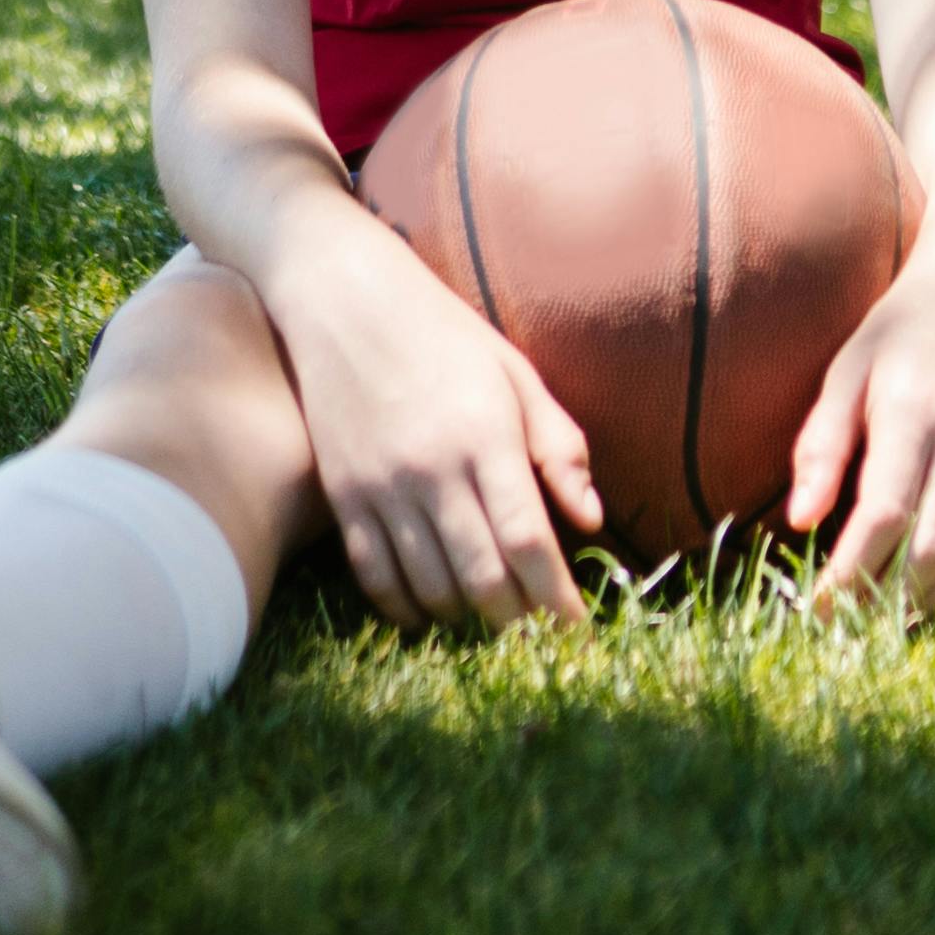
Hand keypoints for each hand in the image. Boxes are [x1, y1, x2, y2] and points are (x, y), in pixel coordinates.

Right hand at [260, 209, 599, 630]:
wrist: (343, 299)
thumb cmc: (443, 332)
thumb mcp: (516, 373)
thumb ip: (558, 445)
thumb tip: (591, 519)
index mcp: (486, 434)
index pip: (527, 540)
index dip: (556, 598)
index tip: (578, 628)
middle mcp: (432, 468)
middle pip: (482, 578)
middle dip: (519, 621)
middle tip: (540, 635)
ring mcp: (382, 486)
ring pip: (431, 587)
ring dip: (468, 618)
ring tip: (492, 620)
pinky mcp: (344, 496)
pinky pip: (376, 576)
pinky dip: (407, 609)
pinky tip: (432, 612)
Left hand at [787, 203, 934, 610]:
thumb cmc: (903, 327)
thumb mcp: (848, 369)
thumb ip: (822, 444)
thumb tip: (800, 521)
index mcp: (913, 414)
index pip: (885, 516)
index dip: (850, 574)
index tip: (815, 605)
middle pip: (934, 551)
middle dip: (887, 600)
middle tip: (847, 624)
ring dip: (929, 602)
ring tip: (885, 619)